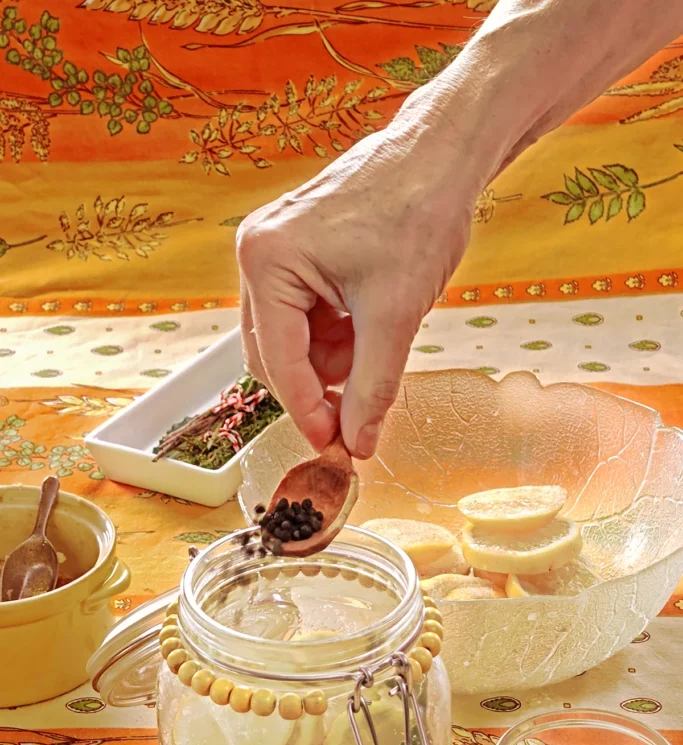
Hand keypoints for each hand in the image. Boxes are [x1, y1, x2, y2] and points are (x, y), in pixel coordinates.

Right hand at [237, 112, 480, 457]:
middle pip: (274, 356)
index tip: (334, 447)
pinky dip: (338, 338)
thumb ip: (373, 388)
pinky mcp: (298, 253)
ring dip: (332, 363)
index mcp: (268, 261)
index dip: (308, 412)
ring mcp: (276, 251)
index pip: (279, 363)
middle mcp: (259, 254)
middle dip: (318, 388)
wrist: (445, 153)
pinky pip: (306, 318)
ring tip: (378, 352)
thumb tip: (357, 443)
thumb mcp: (395, 315)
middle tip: (357, 419)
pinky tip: (371, 329)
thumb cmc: (419, 210)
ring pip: (291, 341)